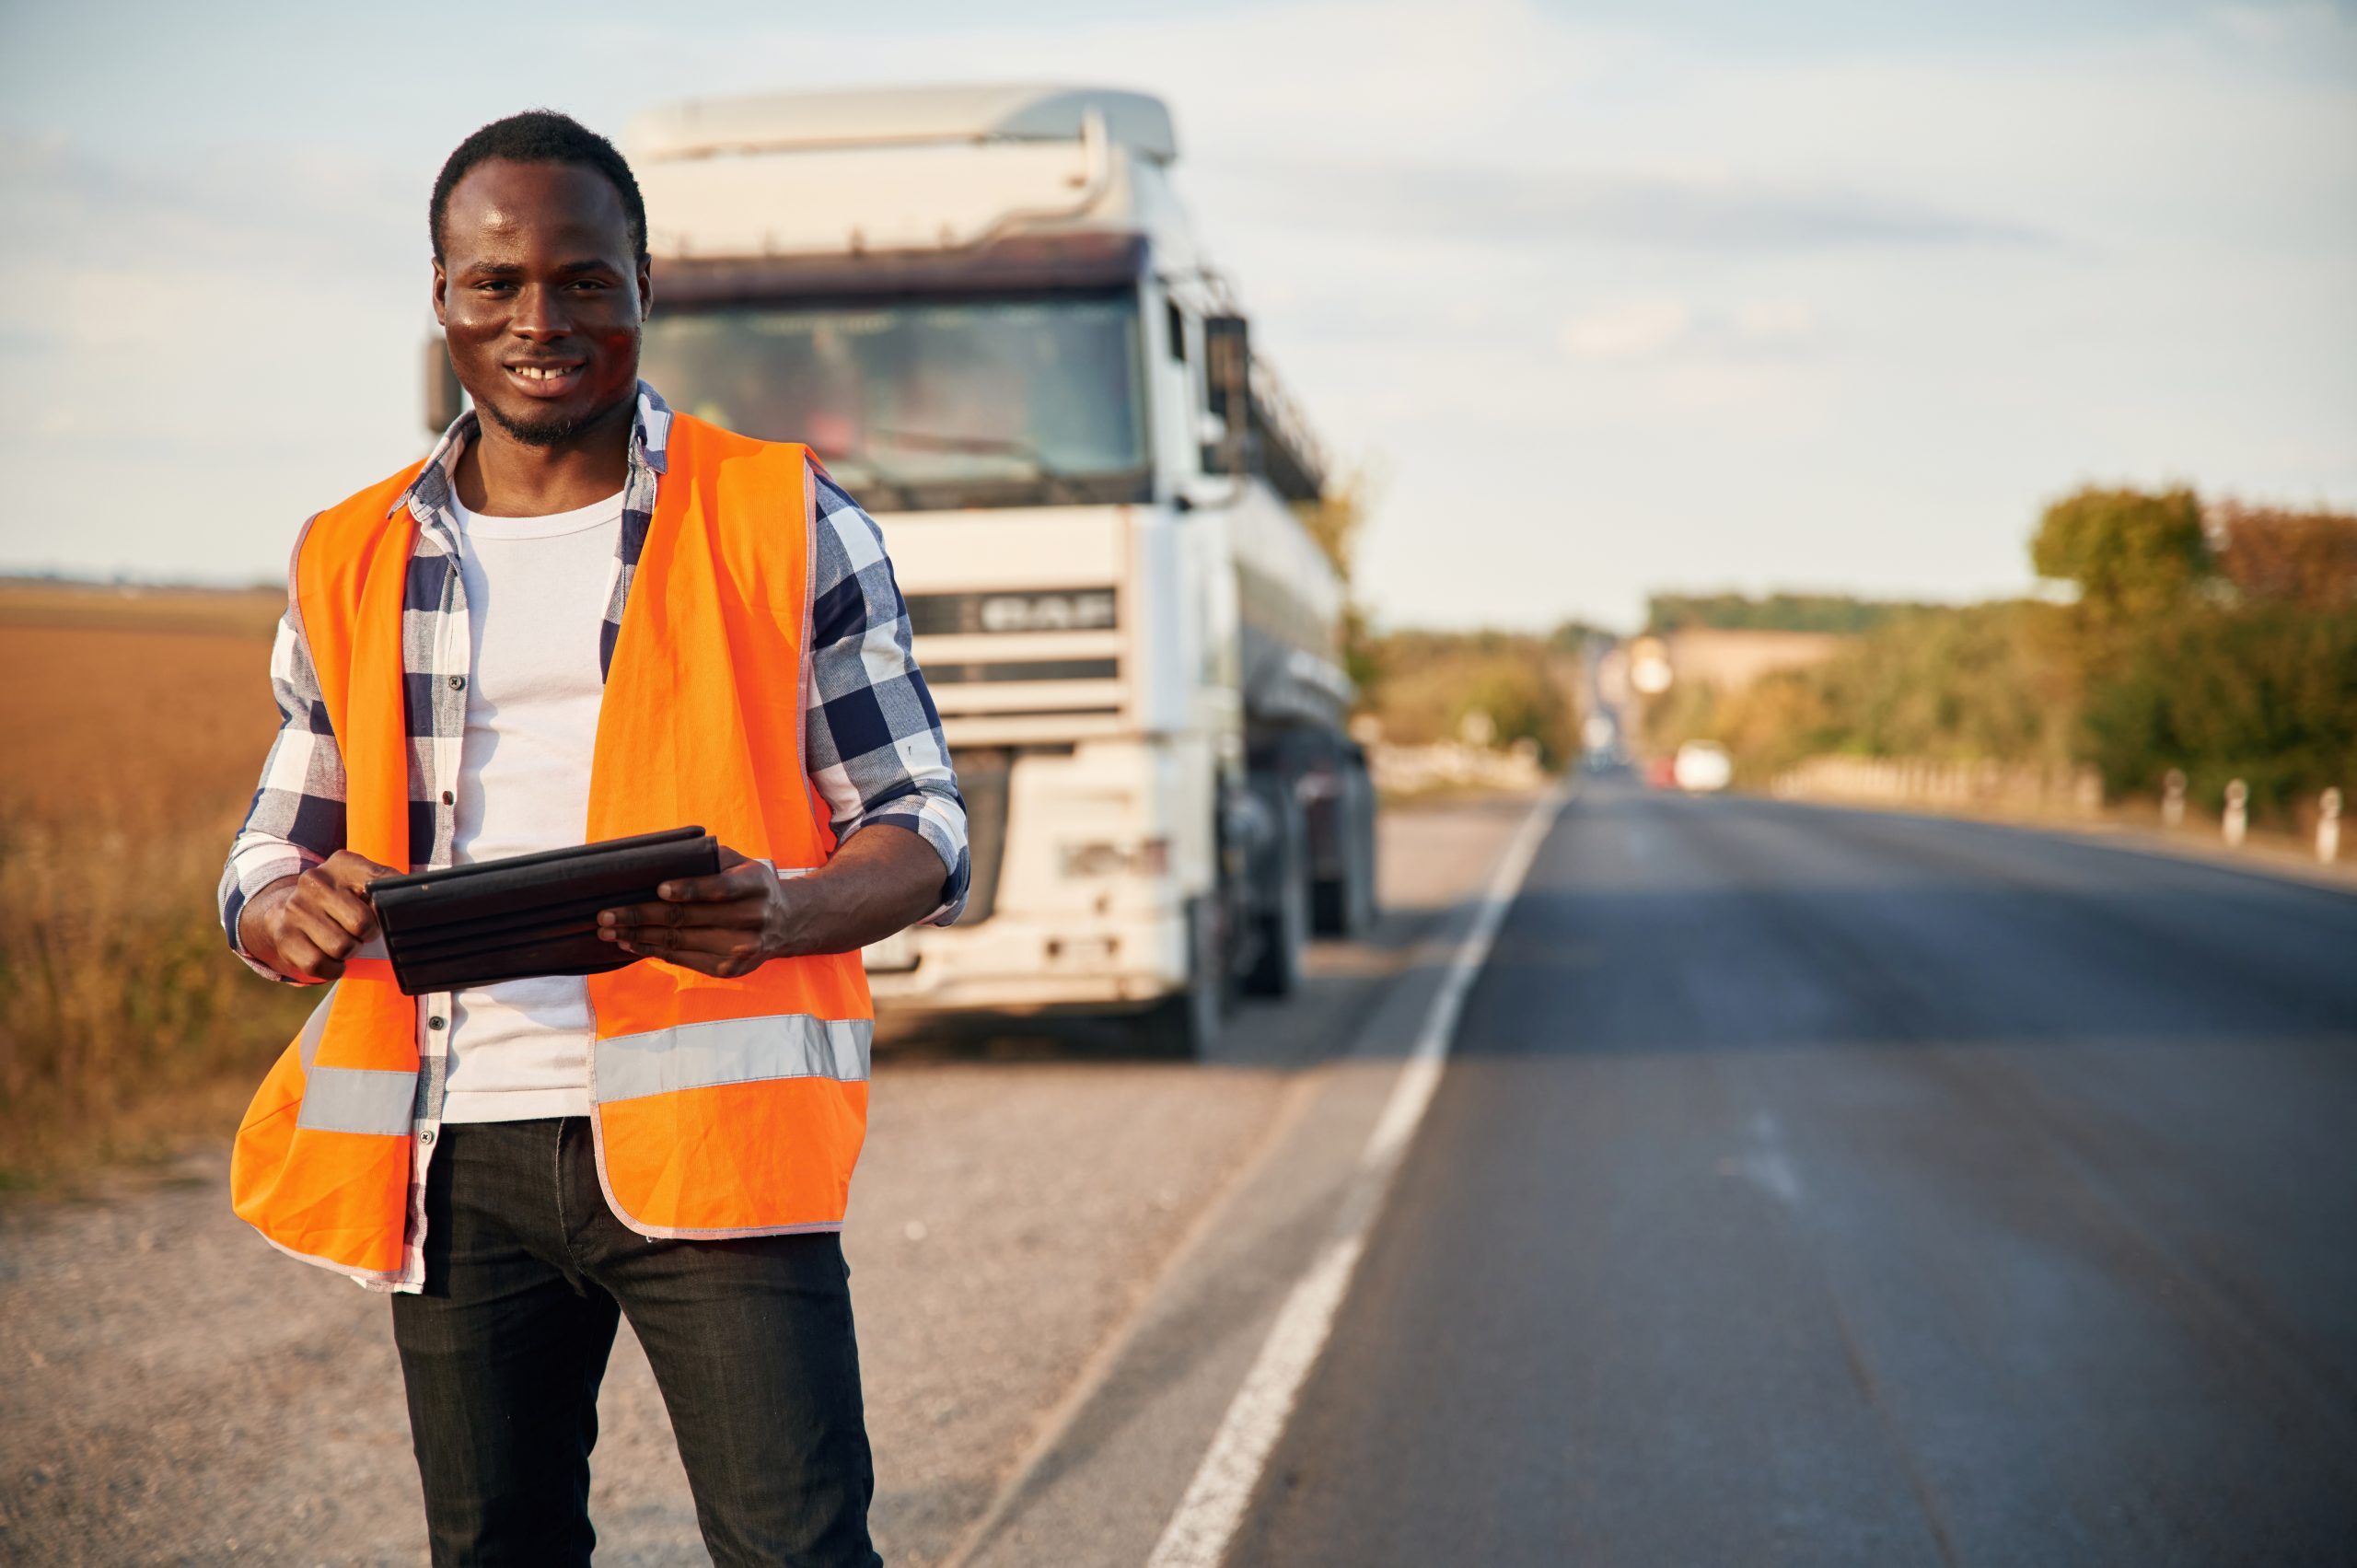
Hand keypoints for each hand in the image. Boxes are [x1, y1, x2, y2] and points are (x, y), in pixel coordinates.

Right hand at [241, 851, 398, 982]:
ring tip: (345, 941)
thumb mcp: (364, 884)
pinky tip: (332, 957)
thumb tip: (421, 898)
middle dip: (368, 935)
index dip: (391, 907)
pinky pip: (320, 965)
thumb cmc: (341, 901)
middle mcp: (316, 881)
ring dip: (350, 952)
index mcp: (344, 863)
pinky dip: (333, 969)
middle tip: (362, 932)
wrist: (285, 912)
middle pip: (362, 924)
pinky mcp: (285, 935)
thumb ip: (390, 888)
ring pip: (342, 948)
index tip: (388, 913)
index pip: (384, 883)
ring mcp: (296, 908)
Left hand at [597, 847, 800, 978]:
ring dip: (638, 936)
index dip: (689, 888)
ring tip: (608, 930)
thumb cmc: (749, 885)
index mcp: (755, 885)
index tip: (659, 888)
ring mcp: (741, 948)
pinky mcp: (729, 969)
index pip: (721, 888)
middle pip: (688, 918)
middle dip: (641, 915)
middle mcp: (753, 918)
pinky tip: (630, 943)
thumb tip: (657, 860)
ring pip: (679, 942)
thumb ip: (707, 859)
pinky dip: (652, 951)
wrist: (784, 923)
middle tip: (606, 914)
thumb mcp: (740, 863)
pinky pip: (683, 960)